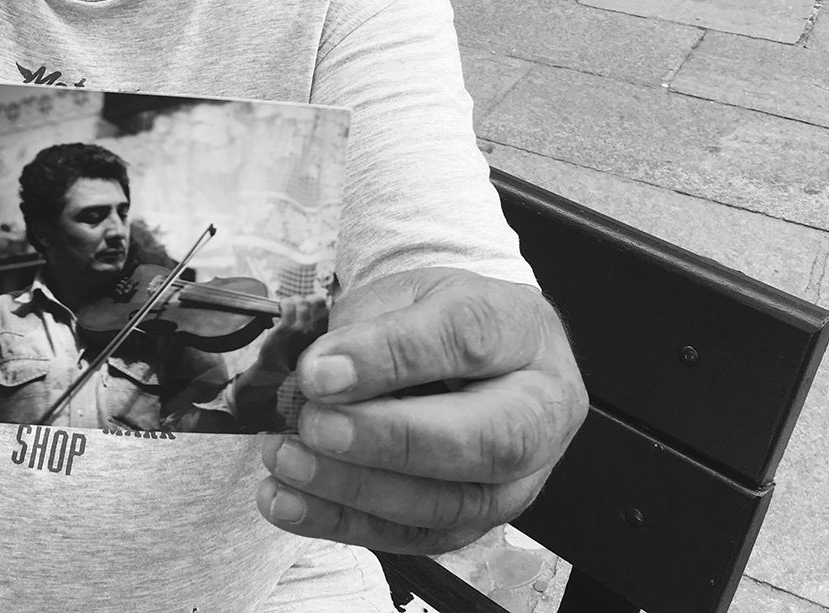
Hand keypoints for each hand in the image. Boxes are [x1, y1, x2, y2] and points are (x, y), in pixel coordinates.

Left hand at [255, 295, 328, 376]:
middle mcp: (315, 331)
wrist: (275, 367)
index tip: (306, 308)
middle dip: (305, 299)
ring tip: (286, 308)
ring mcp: (301, 329)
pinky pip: (287, 306)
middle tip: (296, 307)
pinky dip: (283, 303)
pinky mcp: (286, 329)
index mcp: (323, 333)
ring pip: (302, 301)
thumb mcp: (310, 340)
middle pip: (317, 301)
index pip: (327, 308)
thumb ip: (315, 324)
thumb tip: (313, 301)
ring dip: (292, 301)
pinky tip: (280, 309)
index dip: (315, 303)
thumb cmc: (292, 351)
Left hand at [257, 268, 586, 554]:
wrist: (471, 354)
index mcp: (523, 330)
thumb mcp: (404, 293)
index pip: (468, 338)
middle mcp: (541, 411)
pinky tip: (288, 501)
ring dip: (356, 488)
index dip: (390, 357)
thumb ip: (368, 327)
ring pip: (450, 503)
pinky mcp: (478, 520)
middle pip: (484, 440)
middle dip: (387, 439)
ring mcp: (519, 477)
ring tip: (287, 461)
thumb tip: (320, 375)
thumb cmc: (436, 318)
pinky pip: (416, 536)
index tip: (319, 372)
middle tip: (313, 426)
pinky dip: (344, 523)